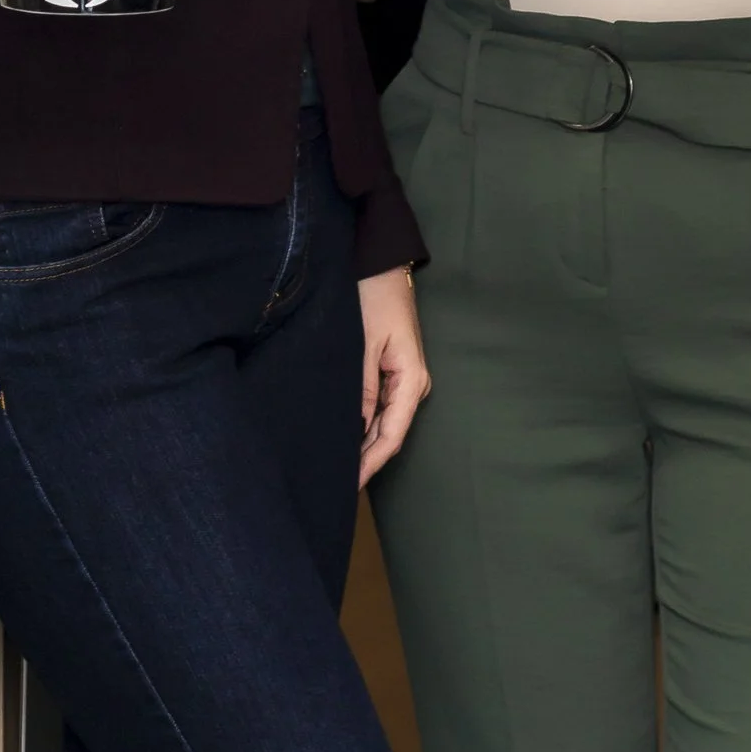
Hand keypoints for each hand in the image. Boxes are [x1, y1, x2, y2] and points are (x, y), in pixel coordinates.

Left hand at [359, 266, 430, 482]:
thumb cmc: (373, 298)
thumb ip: (361, 388)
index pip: (391, 434)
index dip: (370, 463)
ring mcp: (405, 380)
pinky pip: (381, 410)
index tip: (349, 484)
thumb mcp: (364, 343)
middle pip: (389, 434)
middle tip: (337, 486)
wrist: (381, 266)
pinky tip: (348, 439)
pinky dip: (365, 427)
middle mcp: (413, 385)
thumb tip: (355, 429)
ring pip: (385, 424)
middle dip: (366, 460)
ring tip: (339, 470)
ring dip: (364, 445)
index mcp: (411, 379)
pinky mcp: (394, 373)